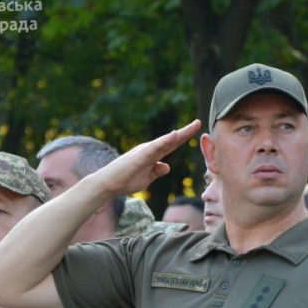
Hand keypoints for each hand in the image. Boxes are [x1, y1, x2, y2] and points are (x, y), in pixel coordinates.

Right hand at [85, 120, 201, 197]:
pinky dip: (165, 141)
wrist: (108, 184)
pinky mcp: (140, 156)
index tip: (196, 130)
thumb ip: (157, 171)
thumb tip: (167, 166)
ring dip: (179, 134)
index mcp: (153, 155)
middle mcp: (150, 150)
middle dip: (186, 132)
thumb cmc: (125, 181)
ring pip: (165, 141)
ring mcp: (145, 151)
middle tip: (199, 122)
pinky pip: (155, 148)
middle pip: (171, 140)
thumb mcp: (147, 178)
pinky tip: (175, 135)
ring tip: (193, 127)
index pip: (171, 145)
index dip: (184, 138)